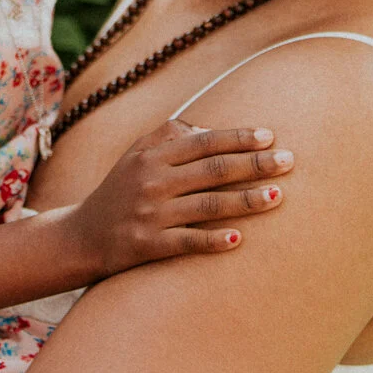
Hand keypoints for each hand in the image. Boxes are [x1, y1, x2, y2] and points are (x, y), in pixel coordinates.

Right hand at [65, 121, 291, 276]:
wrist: (81, 236)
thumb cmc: (120, 191)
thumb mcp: (136, 155)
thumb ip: (168, 136)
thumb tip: (209, 128)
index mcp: (152, 155)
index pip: (203, 142)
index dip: (238, 138)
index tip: (270, 137)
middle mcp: (152, 181)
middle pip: (212, 170)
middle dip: (254, 164)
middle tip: (290, 162)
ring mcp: (150, 214)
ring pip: (208, 205)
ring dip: (246, 201)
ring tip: (279, 196)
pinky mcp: (147, 245)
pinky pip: (186, 242)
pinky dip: (213, 240)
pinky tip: (239, 240)